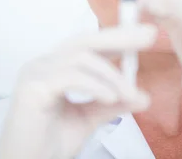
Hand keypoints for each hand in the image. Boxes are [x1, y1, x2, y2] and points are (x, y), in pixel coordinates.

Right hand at [0, 25, 156, 158]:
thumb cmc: (46, 146)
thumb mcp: (87, 120)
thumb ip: (111, 105)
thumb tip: (143, 96)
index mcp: (53, 68)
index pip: (88, 45)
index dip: (116, 38)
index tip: (146, 36)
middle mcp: (42, 65)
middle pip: (84, 40)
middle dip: (119, 36)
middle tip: (149, 35)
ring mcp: (35, 73)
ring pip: (82, 58)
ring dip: (112, 75)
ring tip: (130, 94)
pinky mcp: (32, 87)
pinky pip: (72, 77)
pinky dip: (96, 85)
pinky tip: (110, 98)